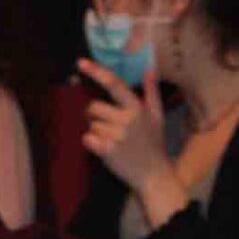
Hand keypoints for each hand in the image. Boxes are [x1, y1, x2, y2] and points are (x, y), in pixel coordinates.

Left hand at [76, 58, 174, 194]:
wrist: (154, 176)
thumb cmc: (154, 145)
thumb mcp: (157, 116)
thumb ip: (151, 92)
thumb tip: (149, 69)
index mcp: (136, 108)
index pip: (114, 83)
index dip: (96, 71)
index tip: (81, 62)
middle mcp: (126, 119)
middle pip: (94, 107)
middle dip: (95, 115)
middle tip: (108, 127)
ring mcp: (116, 135)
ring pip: (91, 125)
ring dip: (97, 132)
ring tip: (114, 142)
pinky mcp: (107, 150)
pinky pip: (87, 138)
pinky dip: (92, 143)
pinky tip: (105, 149)